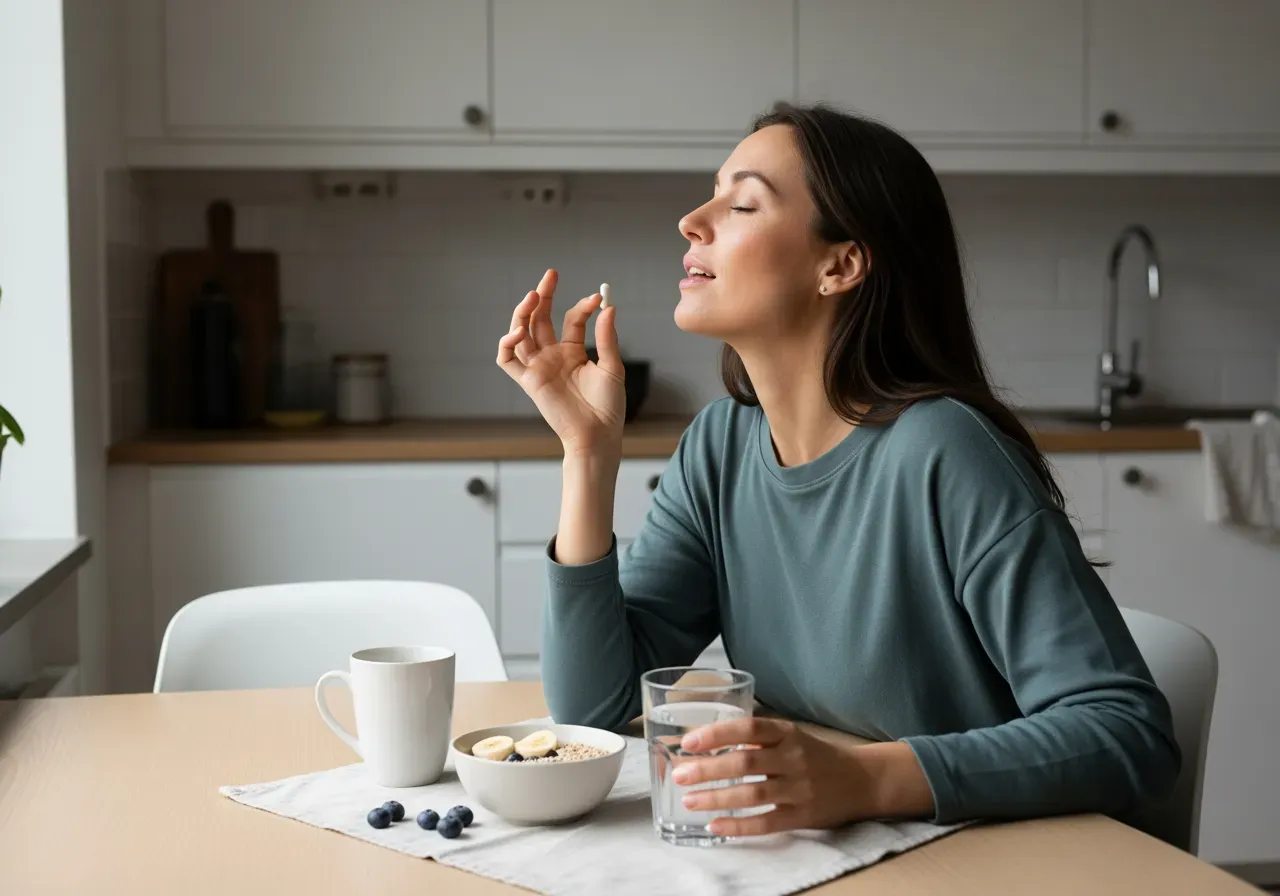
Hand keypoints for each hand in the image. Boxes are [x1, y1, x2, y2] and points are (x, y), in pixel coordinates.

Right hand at [496, 269, 625, 455]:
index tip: (597, 299)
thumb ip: (606, 338)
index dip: (582, 307)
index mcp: (572, 352)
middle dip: (544, 296)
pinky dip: (507, 343)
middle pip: (540, 319)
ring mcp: (538, 367)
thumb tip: (608, 307)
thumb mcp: (612, 367)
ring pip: (521, 333)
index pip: (570, 320)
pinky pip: (507, 360)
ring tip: (534, 295)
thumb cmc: (607, 406)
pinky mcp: (528, 381)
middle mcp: (552, 356)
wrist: (598, 434)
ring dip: (523, 312)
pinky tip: (519, 330)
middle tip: (551, 274)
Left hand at [672, 717, 934, 836]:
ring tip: (689, 800)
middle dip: (708, 770)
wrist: (862, 780)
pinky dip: (738, 825)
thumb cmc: (816, 754)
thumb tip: (707, 738)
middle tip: (680, 774)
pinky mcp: (803, 816)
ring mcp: (799, 789)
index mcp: (787, 732)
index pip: (748, 729)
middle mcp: (793, 758)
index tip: (689, 742)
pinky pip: (766, 822)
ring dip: (716, 798)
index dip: (716, 734)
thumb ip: (757, 736)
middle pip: (745, 764)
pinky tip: (715, 825)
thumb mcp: (792, 734)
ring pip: (752, 794)